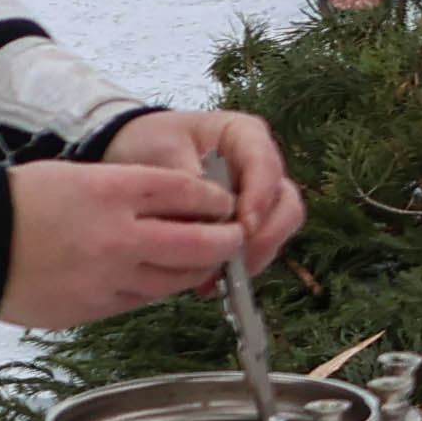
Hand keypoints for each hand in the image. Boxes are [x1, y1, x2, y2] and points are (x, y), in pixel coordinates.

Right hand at [0, 148, 276, 330]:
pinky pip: (142, 299)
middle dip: (227, 241)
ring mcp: (107, 278)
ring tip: (202, 259)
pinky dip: (157, 287)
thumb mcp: (81, 175)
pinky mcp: (93, 308)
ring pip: (176, 280)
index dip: (216, 199)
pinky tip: (157, 276)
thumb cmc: (21, 201)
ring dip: (196, 270)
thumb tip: (184, 201)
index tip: (226, 202)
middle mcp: (118, 237)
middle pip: (199, 244)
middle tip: (234, 237)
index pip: (190, 193)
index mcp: (114, 193)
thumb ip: (133, 189)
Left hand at [94, 106, 304, 271]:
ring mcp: (257, 197)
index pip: (267, 166)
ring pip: (276, 231)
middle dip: (265, 237)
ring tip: (216, 278)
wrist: (136, 150)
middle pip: (286, 204)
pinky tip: (208, 284)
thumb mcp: (163, 150)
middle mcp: (261, 167)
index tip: (243, 228)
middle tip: (235, 260)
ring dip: (253, 257)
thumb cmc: (152, 141)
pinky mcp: (245, 223)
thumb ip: (188, 179)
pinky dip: (236, 268)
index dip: (261, 199)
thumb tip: (209, 218)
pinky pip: (254, 248)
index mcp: (247, 136)